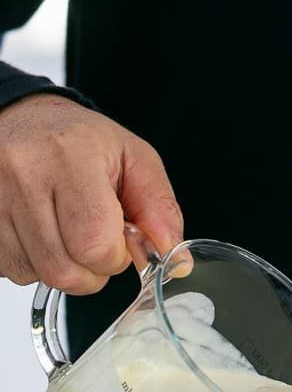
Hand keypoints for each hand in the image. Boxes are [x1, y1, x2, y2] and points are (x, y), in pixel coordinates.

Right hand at [0, 93, 182, 294]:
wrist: (21, 116)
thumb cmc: (80, 140)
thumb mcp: (135, 160)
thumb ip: (160, 211)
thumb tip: (176, 261)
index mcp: (69, 156)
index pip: (95, 245)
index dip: (114, 258)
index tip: (117, 241)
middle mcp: (23, 173)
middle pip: (64, 270)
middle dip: (91, 271)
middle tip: (94, 243)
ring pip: (37, 275)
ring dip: (62, 267)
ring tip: (65, 232)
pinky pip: (11, 269)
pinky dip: (33, 263)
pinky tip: (40, 234)